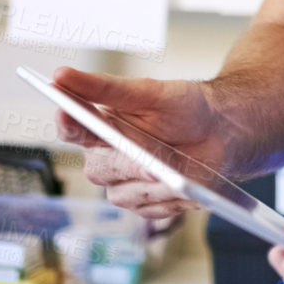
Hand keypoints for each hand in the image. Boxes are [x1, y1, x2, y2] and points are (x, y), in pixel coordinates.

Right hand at [52, 66, 225, 219]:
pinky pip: (151, 209)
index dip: (67, 122)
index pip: (72, 127)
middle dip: (130, 161)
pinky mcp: (145, 205)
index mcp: (98, 128)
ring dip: (157, 180)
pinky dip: (172, 196)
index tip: (66, 113)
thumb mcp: (148, 91)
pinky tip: (186, 180)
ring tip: (180, 163)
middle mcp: (104, 159)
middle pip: (101, 169)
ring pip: (126, 194)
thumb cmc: (183, 107)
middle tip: (154, 155)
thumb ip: (106, 87)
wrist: (220, 132)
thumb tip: (63, 75)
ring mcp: (122, 185)